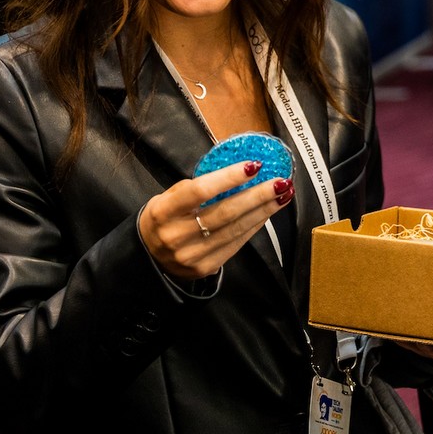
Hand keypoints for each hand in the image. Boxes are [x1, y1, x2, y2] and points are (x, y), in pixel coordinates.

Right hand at [137, 162, 293, 280]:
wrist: (150, 258)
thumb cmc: (164, 219)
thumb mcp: (166, 198)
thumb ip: (193, 188)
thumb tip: (233, 173)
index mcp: (163, 212)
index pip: (199, 191)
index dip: (227, 178)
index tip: (253, 166)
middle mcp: (176, 235)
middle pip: (224, 213)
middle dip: (257, 196)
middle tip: (280, 182)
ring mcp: (192, 255)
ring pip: (234, 230)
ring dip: (263, 211)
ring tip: (282, 195)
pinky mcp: (205, 267)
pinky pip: (236, 244)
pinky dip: (254, 227)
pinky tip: (267, 213)